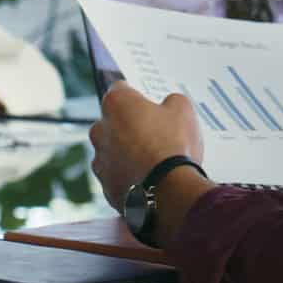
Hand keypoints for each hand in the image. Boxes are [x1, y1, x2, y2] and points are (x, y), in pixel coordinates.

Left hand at [89, 83, 205, 208]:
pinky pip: (118, 177)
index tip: (150, 104)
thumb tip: (168, 106)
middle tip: (157, 134)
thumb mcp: (183, 109)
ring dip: (129, 153)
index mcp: (115, 104)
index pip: (121, 89)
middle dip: (131, 126)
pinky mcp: (105, 187)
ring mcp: (100, 161)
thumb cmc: (173, 146)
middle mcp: (99, 130)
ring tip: (156, 161)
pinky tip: (151, 180)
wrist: (169, 193)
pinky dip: (130, 177)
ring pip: (114, 152)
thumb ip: (171, 101)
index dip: (138, 95)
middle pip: (114, 122)